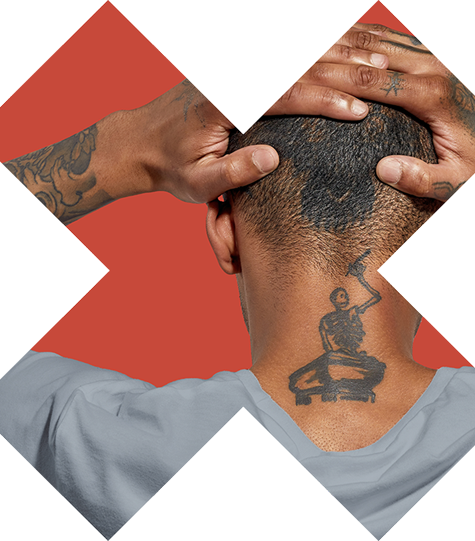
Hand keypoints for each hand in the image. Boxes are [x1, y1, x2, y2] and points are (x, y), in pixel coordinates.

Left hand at [135, 41, 388, 204]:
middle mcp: (229, 74)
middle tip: (383, 73)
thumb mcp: (198, 182)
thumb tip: (273, 158)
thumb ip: (233, 173)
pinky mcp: (235, 67)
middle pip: (295, 61)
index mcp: (222, 101)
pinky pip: (282, 51)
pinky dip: (315, 47)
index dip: (323, 100)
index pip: (283, 93)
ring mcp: (232, 66)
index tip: (358, 111)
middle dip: (342, 67)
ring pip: (293, 50)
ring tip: (374, 57)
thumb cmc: (171, 166)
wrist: (140, 142)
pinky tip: (340, 46)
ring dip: (335, 50)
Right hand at [304, 23, 474, 200]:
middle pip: (374, 53)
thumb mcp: (453, 181)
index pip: (377, 82)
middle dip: (338, 59)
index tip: (311, 86)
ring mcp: (435, 58)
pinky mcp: (434, 58)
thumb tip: (384, 169)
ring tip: (315, 51)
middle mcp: (434, 68)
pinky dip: (367, 37)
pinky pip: (394, 38)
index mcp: (434, 96)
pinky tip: (344, 41)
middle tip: (302, 66)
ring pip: (382, 38)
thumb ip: (421, 177)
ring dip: (349, 43)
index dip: (341, 84)